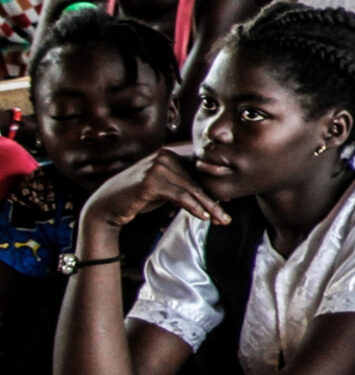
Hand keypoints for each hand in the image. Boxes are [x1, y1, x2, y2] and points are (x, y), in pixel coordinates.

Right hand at [86, 148, 227, 230]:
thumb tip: (215, 195)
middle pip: (196, 181)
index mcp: (169, 153)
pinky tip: (203, 216)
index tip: (227, 202)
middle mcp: (164, 155)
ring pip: (191, 189)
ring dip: (208, 207)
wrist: (107, 206)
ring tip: (220, 220)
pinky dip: (194, 207)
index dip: (213, 187)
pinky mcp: (151, 181)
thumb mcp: (165, 188)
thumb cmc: (137, 197)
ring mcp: (157, 166)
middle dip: (212, 201)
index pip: (197, 170)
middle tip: (225, 218)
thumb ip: (184, 184)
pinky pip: (180, 195)